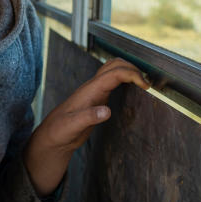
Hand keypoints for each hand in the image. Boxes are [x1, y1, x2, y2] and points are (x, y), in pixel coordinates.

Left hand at [23, 58, 147, 196]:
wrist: (52, 136)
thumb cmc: (59, 131)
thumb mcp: (71, 126)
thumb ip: (88, 118)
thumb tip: (107, 111)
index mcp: (89, 90)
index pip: (114, 74)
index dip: (132, 75)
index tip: (146, 86)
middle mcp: (93, 87)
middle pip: (114, 65)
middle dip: (133, 69)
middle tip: (148, 84)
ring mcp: (95, 91)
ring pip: (113, 70)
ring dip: (129, 71)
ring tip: (144, 83)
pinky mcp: (97, 98)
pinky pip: (112, 81)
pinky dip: (125, 79)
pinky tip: (132, 89)